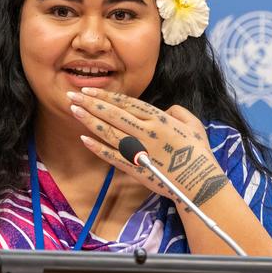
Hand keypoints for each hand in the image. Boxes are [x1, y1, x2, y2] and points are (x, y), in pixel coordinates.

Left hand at [68, 88, 229, 207]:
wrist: (200, 182)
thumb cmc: (199, 152)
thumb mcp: (193, 124)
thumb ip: (178, 111)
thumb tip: (166, 109)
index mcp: (159, 118)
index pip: (126, 103)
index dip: (106, 96)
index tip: (88, 90)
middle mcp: (146, 131)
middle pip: (113, 114)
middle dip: (91, 104)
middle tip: (71, 95)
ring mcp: (139, 150)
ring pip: (109, 132)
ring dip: (90, 121)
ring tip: (74, 111)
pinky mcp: (136, 168)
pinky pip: (112, 156)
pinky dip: (98, 148)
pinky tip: (84, 140)